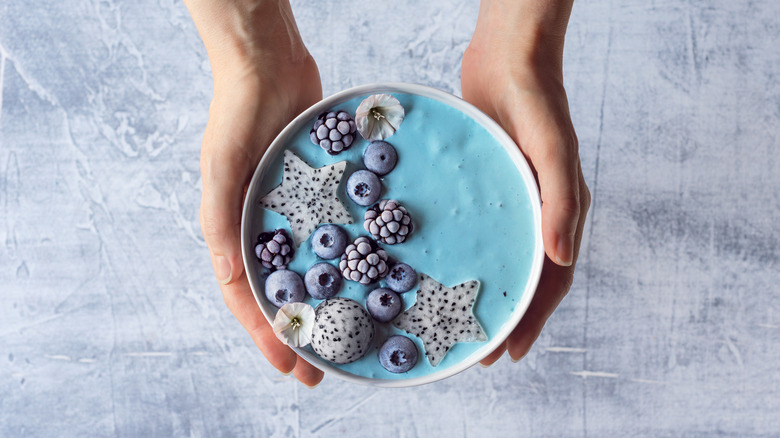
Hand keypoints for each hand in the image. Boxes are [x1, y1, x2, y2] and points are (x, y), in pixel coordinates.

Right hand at [185, 0, 324, 385]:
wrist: (269, 65)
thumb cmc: (238, 114)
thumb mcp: (222, 168)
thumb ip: (221, 221)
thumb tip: (229, 277)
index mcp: (232, 230)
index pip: (246, 297)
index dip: (266, 334)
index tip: (291, 366)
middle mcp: (262, 230)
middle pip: (281, 293)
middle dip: (301, 332)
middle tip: (323, 369)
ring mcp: (293, 215)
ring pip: (310, 270)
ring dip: (327, 305)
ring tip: (350, 335)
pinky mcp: (321, 195)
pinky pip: (335, 235)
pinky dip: (347, 260)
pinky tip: (372, 279)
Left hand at [461, 0, 589, 364]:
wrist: (509, 56)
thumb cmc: (538, 99)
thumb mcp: (551, 148)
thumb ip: (561, 202)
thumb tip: (562, 259)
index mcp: (562, 212)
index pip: (552, 279)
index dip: (533, 319)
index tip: (508, 353)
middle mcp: (538, 212)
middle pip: (525, 277)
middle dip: (505, 317)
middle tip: (477, 352)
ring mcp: (512, 200)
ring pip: (500, 257)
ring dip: (484, 290)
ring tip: (456, 321)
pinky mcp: (485, 185)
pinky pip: (477, 229)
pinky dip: (464, 254)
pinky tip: (436, 266)